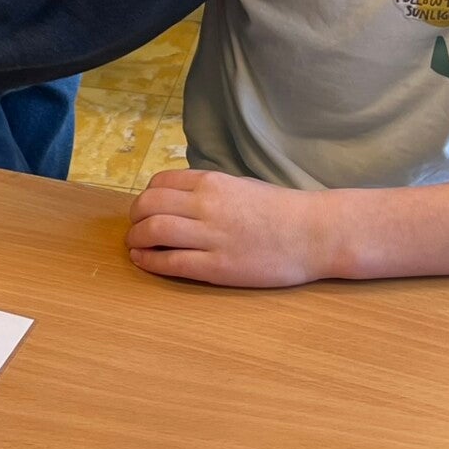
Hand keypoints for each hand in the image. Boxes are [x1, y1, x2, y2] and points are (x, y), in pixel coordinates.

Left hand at [126, 169, 328, 286]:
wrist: (314, 234)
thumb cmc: (281, 210)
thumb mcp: (241, 186)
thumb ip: (209, 190)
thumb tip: (178, 198)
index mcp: (212, 182)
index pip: (160, 183)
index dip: (146, 197)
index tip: (145, 209)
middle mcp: (206, 204)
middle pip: (149, 205)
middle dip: (135, 218)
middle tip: (135, 228)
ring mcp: (210, 236)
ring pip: (153, 232)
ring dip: (136, 239)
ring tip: (135, 246)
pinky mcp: (216, 266)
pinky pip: (170, 263)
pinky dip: (149, 261)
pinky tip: (144, 261)